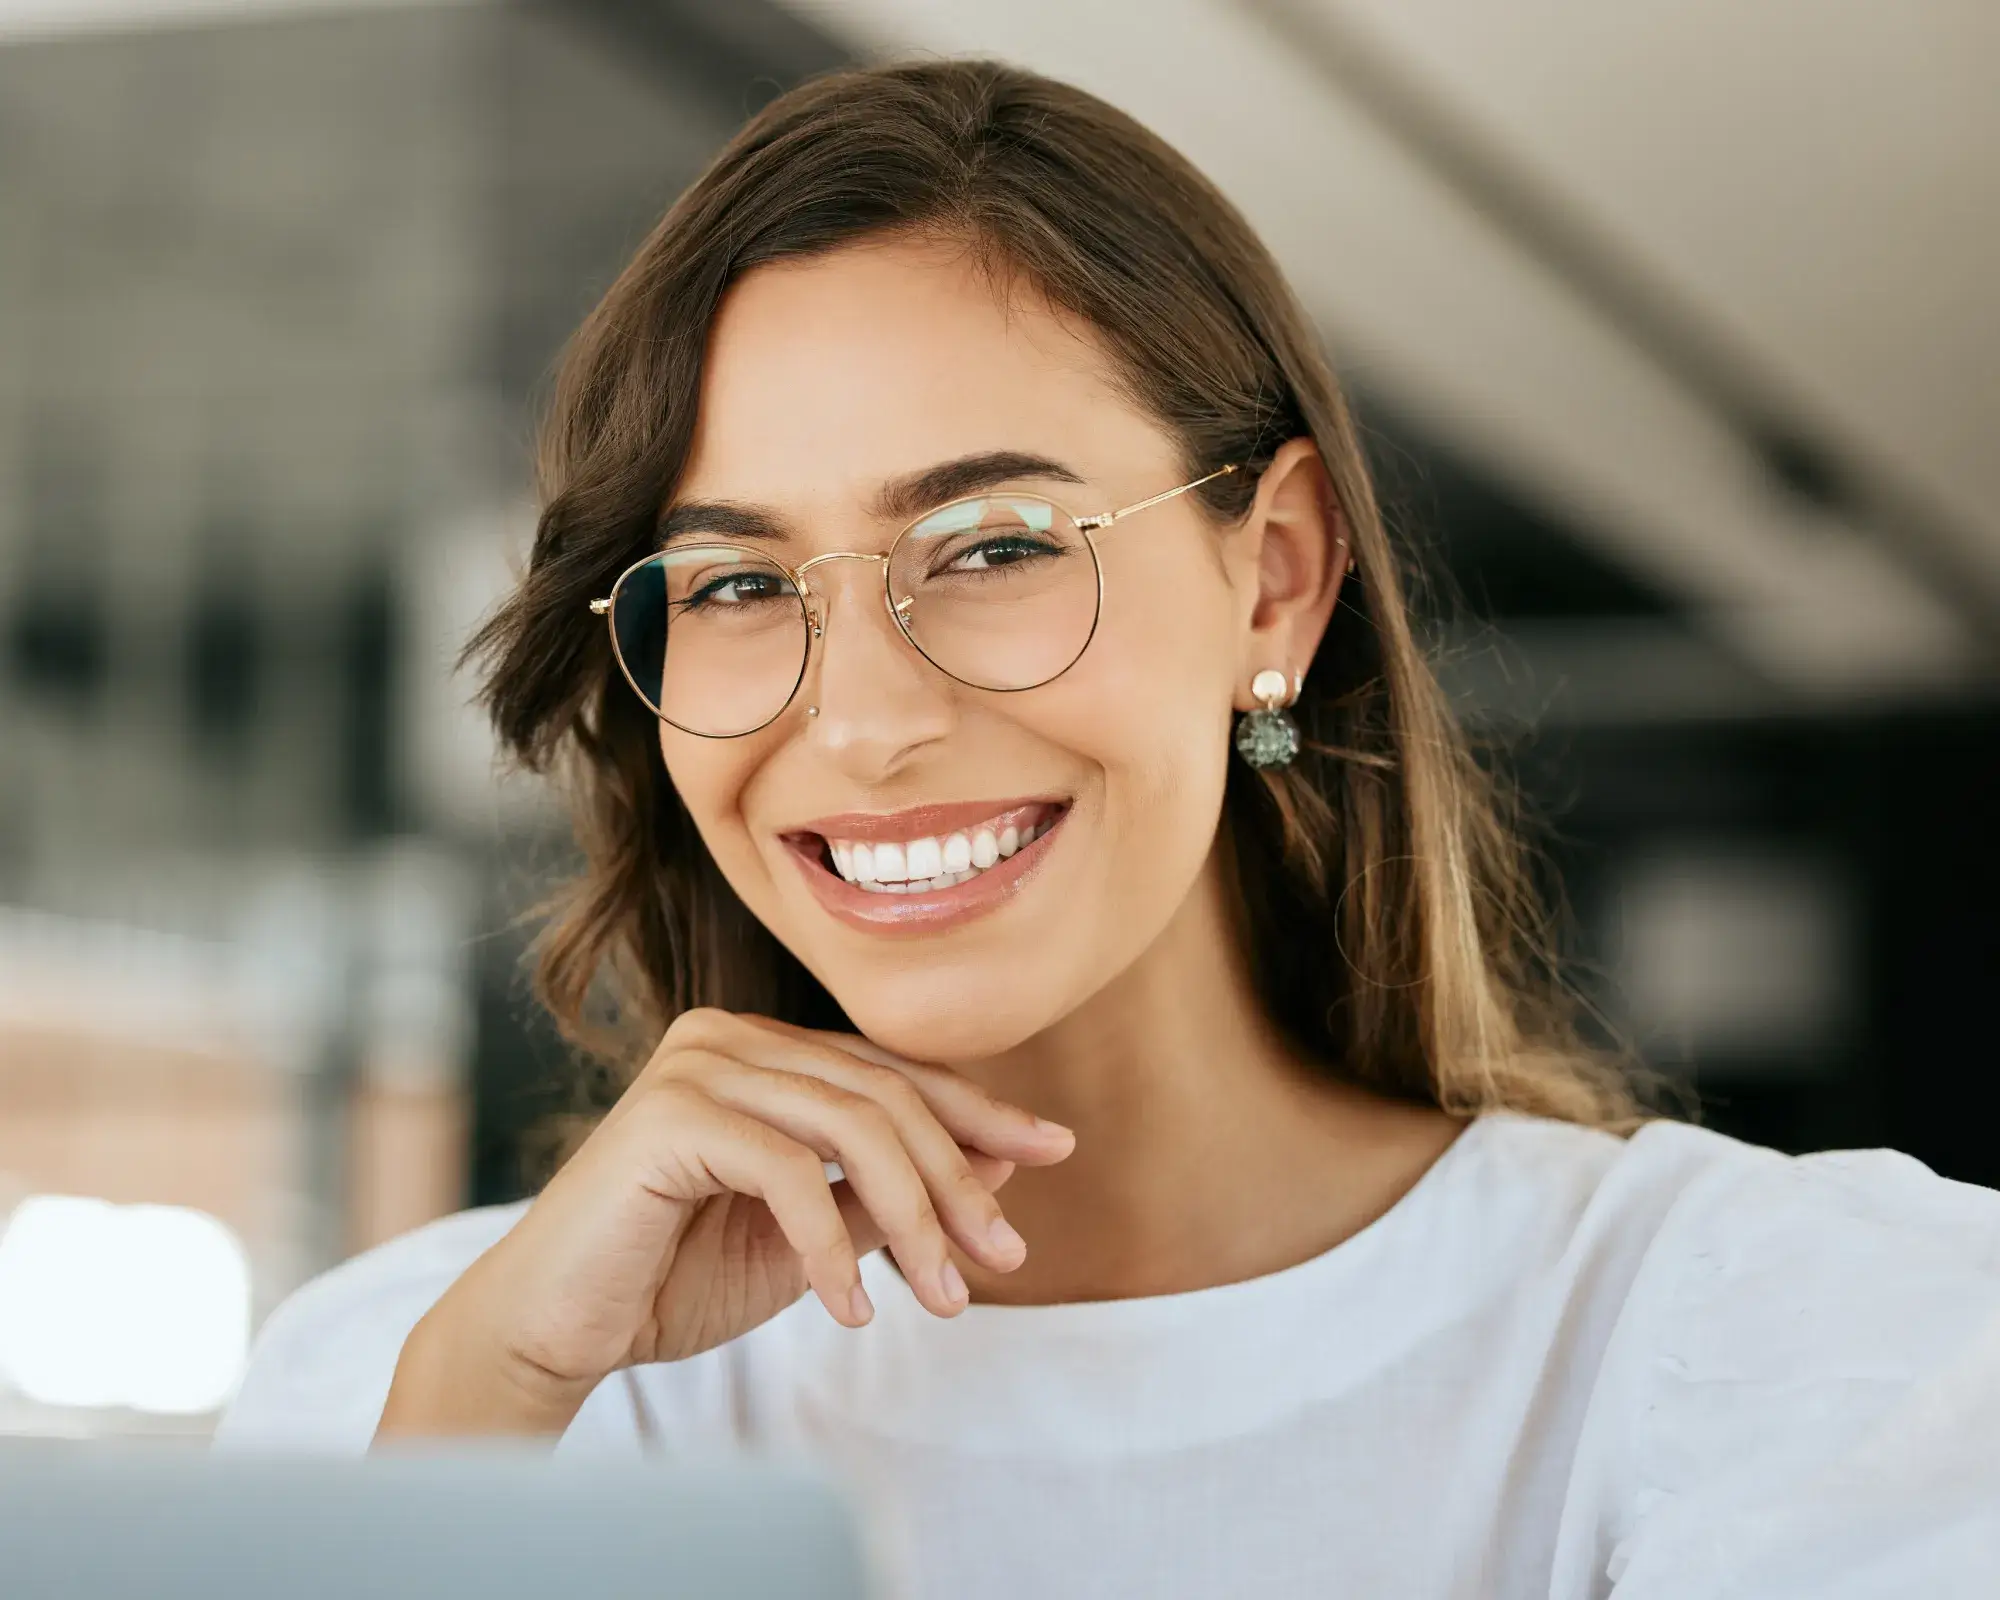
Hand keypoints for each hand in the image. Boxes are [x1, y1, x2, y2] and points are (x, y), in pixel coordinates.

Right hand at [377, 1009, 1073, 1437]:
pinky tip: (854, 1310)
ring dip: (915, 1219)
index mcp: (762, 1049)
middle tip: (1004, 1257)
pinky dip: (832, 1247)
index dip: (979, 1110)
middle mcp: (730, 1035)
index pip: (894, 1070)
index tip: (1056, 1149)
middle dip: (957, 1180)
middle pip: (885, 1095)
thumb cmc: (674, 1278)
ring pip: (852, 1127)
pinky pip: (790, 1172)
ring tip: (949, 1298)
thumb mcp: (812, 1236)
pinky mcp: (669, 1114)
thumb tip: (1004, 1162)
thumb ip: (888, 1193)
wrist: (555, 1328)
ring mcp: (697, 1064)